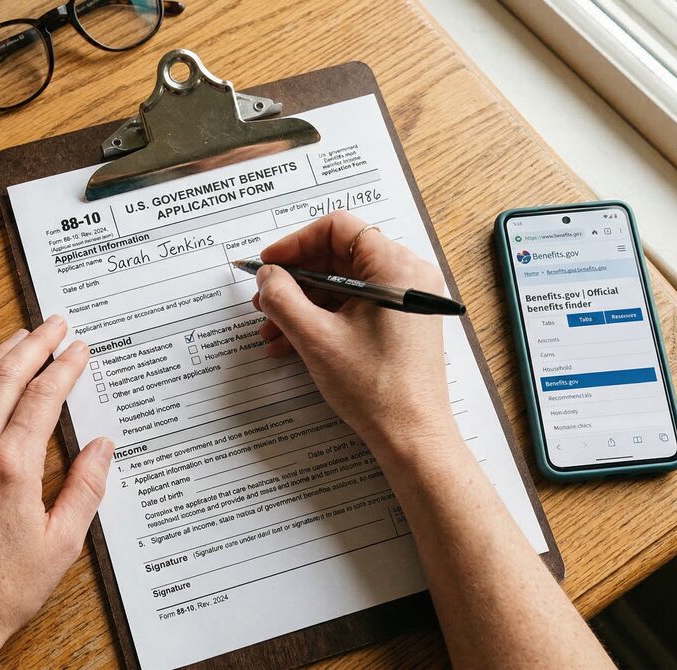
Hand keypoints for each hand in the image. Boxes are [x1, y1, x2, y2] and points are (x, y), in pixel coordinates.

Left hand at [0, 316, 112, 668]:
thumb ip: (85, 488)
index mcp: (12, 467)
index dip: (64, 365)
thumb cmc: (0, 589)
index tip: (79, 347)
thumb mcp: (61, 544)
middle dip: (34, 343)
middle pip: (5, 376)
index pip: (42, 396)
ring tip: (20, 336)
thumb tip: (102, 446)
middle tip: (54, 322)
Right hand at [253, 212, 457, 466]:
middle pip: (339, 257)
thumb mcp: (315, 338)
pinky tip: (292, 342)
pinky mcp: (401, 324)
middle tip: (265, 299)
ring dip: (304, 304)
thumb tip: (268, 275)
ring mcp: (406, 301)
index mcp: (394, 267)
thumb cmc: (376, 389)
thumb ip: (283, 298)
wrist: (411, 436)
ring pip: (343, 286)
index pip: (338, 228)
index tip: (270, 264)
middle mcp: (406, 276)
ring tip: (272, 329)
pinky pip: (355, 307)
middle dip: (295, 279)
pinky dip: (323, 319)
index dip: (295, 243)